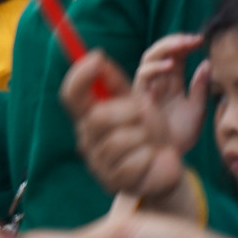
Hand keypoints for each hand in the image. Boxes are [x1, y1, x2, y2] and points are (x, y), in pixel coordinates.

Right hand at [59, 50, 185, 199]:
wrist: (167, 167)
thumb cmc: (149, 131)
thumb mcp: (136, 101)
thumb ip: (115, 81)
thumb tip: (96, 55)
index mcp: (88, 116)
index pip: (71, 95)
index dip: (79, 76)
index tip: (96, 59)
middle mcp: (87, 138)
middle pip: (98, 117)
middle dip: (129, 111)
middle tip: (146, 112)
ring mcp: (98, 162)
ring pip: (119, 140)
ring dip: (145, 136)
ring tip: (152, 140)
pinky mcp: (115, 181)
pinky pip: (134, 162)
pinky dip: (151, 157)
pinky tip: (152, 159)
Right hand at [134, 33, 208, 153]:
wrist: (169, 155)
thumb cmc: (181, 134)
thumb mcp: (197, 108)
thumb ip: (200, 88)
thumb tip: (207, 64)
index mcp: (171, 81)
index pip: (175, 55)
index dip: (184, 45)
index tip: (201, 40)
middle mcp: (158, 81)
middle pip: (160, 52)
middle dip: (174, 42)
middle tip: (192, 39)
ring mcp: (147, 87)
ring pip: (149, 59)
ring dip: (164, 49)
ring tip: (181, 46)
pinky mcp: (139, 96)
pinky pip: (142, 76)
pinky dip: (155, 68)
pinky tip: (169, 66)